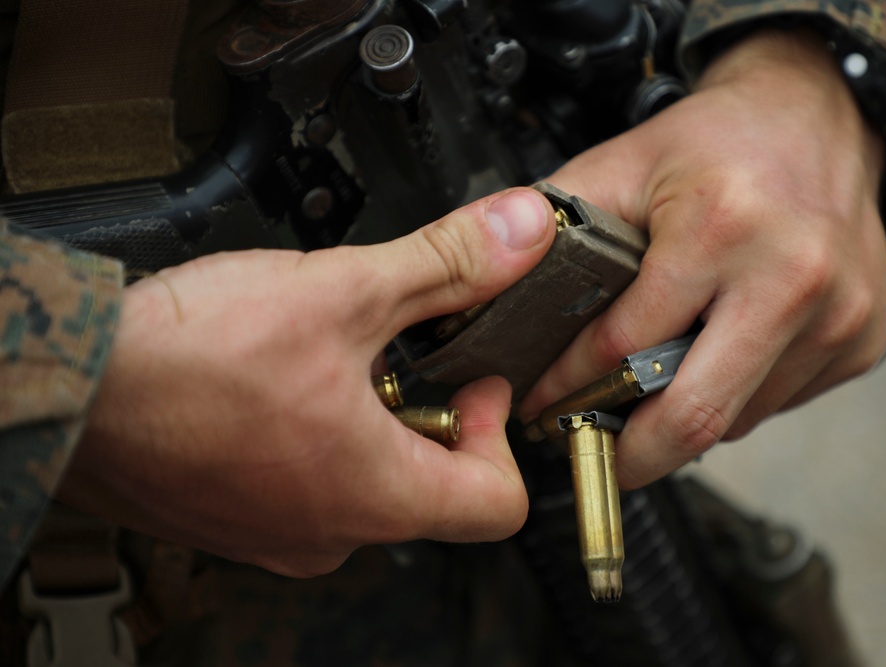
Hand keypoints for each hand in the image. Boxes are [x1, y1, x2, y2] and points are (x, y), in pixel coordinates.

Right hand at [59, 188, 554, 576]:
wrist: (68, 385)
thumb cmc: (185, 363)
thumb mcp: (345, 293)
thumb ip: (447, 265)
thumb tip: (520, 236)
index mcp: (377, 496)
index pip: (498, 501)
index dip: (498, 429)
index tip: (468, 374)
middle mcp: (330, 533)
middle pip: (431, 487)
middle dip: (429, 410)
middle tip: (399, 351)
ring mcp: (276, 534)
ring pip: (363, 483)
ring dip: (368, 419)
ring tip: (330, 357)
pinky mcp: (233, 516)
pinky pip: (304, 484)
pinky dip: (313, 435)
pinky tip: (278, 383)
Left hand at [520, 29, 885, 488]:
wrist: (816, 118)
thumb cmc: (714, 144)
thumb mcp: (620, 166)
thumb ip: (554, 232)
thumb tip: (495, 304)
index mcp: (722, 228)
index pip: (624, 347)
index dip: (569, 390)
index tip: (543, 409)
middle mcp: (793, 277)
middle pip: (694, 417)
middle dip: (630, 455)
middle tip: (593, 455)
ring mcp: (840, 315)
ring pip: (736, 419)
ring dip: (684, 420)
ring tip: (647, 395)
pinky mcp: (863, 340)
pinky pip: (778, 402)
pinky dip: (735, 396)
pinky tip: (714, 357)